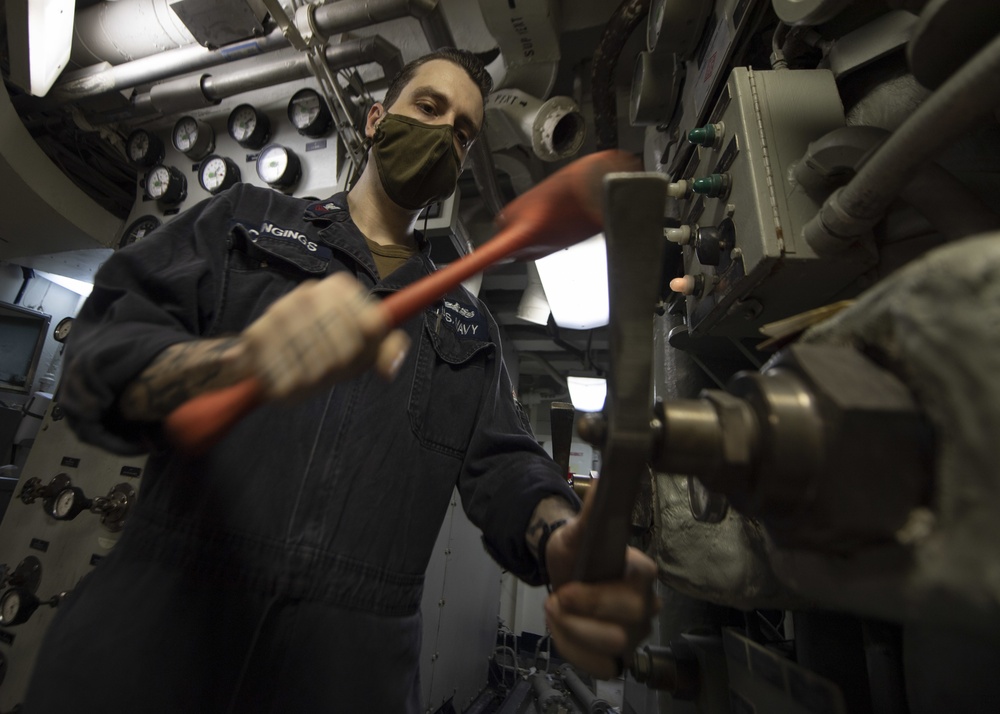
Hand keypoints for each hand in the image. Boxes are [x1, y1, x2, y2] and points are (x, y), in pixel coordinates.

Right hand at [238, 272, 409, 399]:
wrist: (268, 352)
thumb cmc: (326, 348)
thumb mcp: (363, 347)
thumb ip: (387, 350)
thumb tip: (388, 369)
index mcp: (341, 287)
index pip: (372, 326)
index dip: (364, 352)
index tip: (351, 360)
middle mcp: (311, 291)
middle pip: (344, 350)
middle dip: (338, 370)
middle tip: (327, 375)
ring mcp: (282, 309)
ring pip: (316, 364)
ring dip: (315, 380)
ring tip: (308, 378)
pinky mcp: (258, 333)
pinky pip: (287, 374)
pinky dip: (290, 386)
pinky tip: (288, 380)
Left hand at [542, 489, 660, 678]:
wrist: (566, 571)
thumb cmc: (577, 552)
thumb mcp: (578, 529)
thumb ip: (592, 509)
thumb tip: (601, 480)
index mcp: (643, 573)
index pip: (632, 595)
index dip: (596, 599)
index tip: (566, 590)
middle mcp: (647, 606)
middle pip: (622, 630)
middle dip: (578, 619)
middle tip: (556, 601)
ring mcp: (635, 633)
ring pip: (610, 649)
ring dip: (572, 634)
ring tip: (556, 612)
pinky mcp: (619, 655)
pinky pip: (603, 668)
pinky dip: (575, 652)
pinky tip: (562, 632)